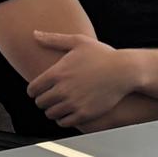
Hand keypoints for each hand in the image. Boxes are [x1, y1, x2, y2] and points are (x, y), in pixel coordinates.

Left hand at [27, 31, 143, 130]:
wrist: (125, 71)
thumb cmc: (103, 54)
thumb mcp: (78, 41)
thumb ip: (53, 39)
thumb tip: (34, 34)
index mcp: (58, 73)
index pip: (32, 89)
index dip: (34, 90)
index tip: (41, 90)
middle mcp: (63, 89)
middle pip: (40, 103)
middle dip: (44, 100)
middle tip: (51, 98)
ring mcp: (74, 103)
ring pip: (51, 114)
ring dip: (53, 110)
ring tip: (60, 105)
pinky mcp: (84, 114)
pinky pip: (64, 122)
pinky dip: (64, 119)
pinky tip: (69, 112)